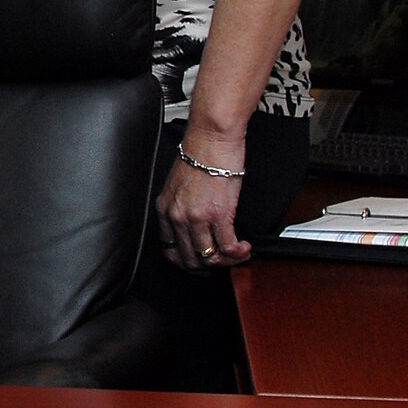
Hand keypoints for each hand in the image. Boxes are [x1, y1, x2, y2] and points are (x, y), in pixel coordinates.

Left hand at [157, 133, 248, 272]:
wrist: (211, 139)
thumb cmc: (199, 155)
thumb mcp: (178, 184)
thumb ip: (180, 206)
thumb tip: (192, 224)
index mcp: (164, 208)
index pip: (169, 249)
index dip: (186, 262)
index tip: (199, 264)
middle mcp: (176, 215)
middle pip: (188, 259)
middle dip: (207, 268)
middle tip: (221, 264)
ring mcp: (196, 217)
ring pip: (208, 257)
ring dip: (226, 262)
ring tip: (236, 254)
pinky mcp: (218, 214)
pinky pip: (227, 247)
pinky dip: (238, 253)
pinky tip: (243, 247)